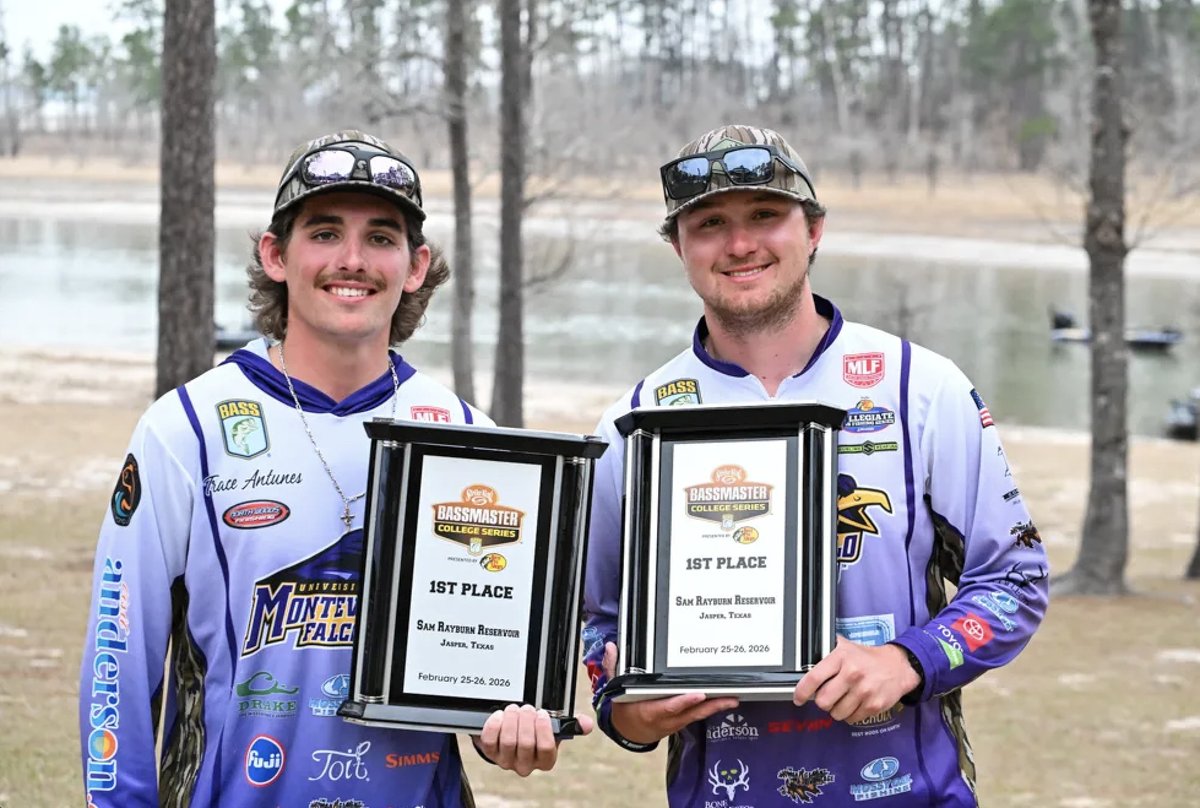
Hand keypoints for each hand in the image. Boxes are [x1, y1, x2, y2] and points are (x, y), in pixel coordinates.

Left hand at [475, 703, 594, 775]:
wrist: (510, 735)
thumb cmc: (535, 731)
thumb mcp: (553, 729)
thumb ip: (570, 725)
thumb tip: (587, 724)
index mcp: (545, 760)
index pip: (546, 749)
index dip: (543, 729)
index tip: (542, 713)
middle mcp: (525, 765)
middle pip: (525, 744)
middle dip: (526, 721)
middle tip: (526, 708)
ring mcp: (506, 761)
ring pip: (508, 741)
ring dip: (512, 720)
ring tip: (514, 709)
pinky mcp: (490, 753)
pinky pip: (490, 740)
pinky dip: (495, 724)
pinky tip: (500, 715)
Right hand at [604, 642, 737, 744]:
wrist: (629, 730)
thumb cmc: (625, 706)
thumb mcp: (615, 688)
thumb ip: (614, 667)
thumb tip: (612, 647)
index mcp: (649, 710)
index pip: (668, 706)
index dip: (684, 701)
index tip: (699, 693)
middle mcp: (666, 718)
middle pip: (691, 712)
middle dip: (710, 705)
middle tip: (729, 696)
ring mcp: (676, 721)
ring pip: (698, 714)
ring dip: (716, 707)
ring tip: (733, 698)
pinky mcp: (682, 720)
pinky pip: (699, 714)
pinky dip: (712, 708)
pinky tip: (726, 700)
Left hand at [792, 636, 919, 723]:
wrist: (898, 666)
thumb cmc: (868, 658)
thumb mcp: (846, 647)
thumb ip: (826, 653)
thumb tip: (804, 662)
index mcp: (841, 658)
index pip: (814, 678)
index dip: (802, 691)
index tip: (798, 698)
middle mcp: (852, 674)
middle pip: (823, 701)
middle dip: (822, 701)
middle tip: (827, 696)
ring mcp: (864, 691)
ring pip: (836, 713)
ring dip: (836, 709)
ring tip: (844, 699)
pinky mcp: (873, 705)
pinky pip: (852, 719)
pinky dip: (850, 714)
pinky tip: (855, 703)